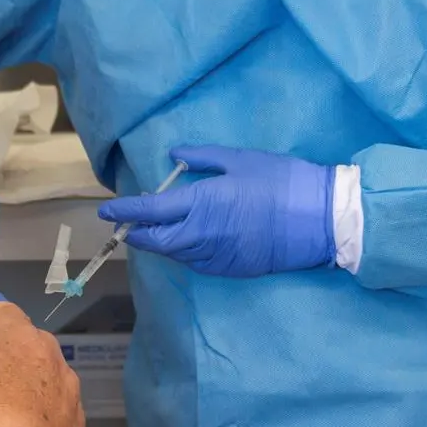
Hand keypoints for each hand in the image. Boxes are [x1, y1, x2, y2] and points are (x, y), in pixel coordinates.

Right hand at [0, 302, 82, 426]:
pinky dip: (42, 411)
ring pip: (45, 375)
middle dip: (6, 349)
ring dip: (28, 381)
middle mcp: (50, 354)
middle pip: (27, 341)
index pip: (3, 309)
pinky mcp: (77, 421)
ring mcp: (68, 388)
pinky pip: (56, 407)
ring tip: (4, 405)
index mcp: (19, 334)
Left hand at [98, 146, 336, 277]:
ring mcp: (215, 257)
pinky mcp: (231, 270)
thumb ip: (202, 158)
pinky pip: (197, 262)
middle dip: (137, 234)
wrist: (319, 220)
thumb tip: (173, 156)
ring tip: (157, 229)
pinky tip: (190, 239)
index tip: (107, 211)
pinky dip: (185, 251)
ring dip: (161, 243)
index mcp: (200, 203)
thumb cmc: (281, 181)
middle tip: (128, 225)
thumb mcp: (240, 159)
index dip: (125, 212)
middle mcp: (200, 235)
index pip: (150, 211)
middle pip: (155, 241)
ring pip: (175, 254)